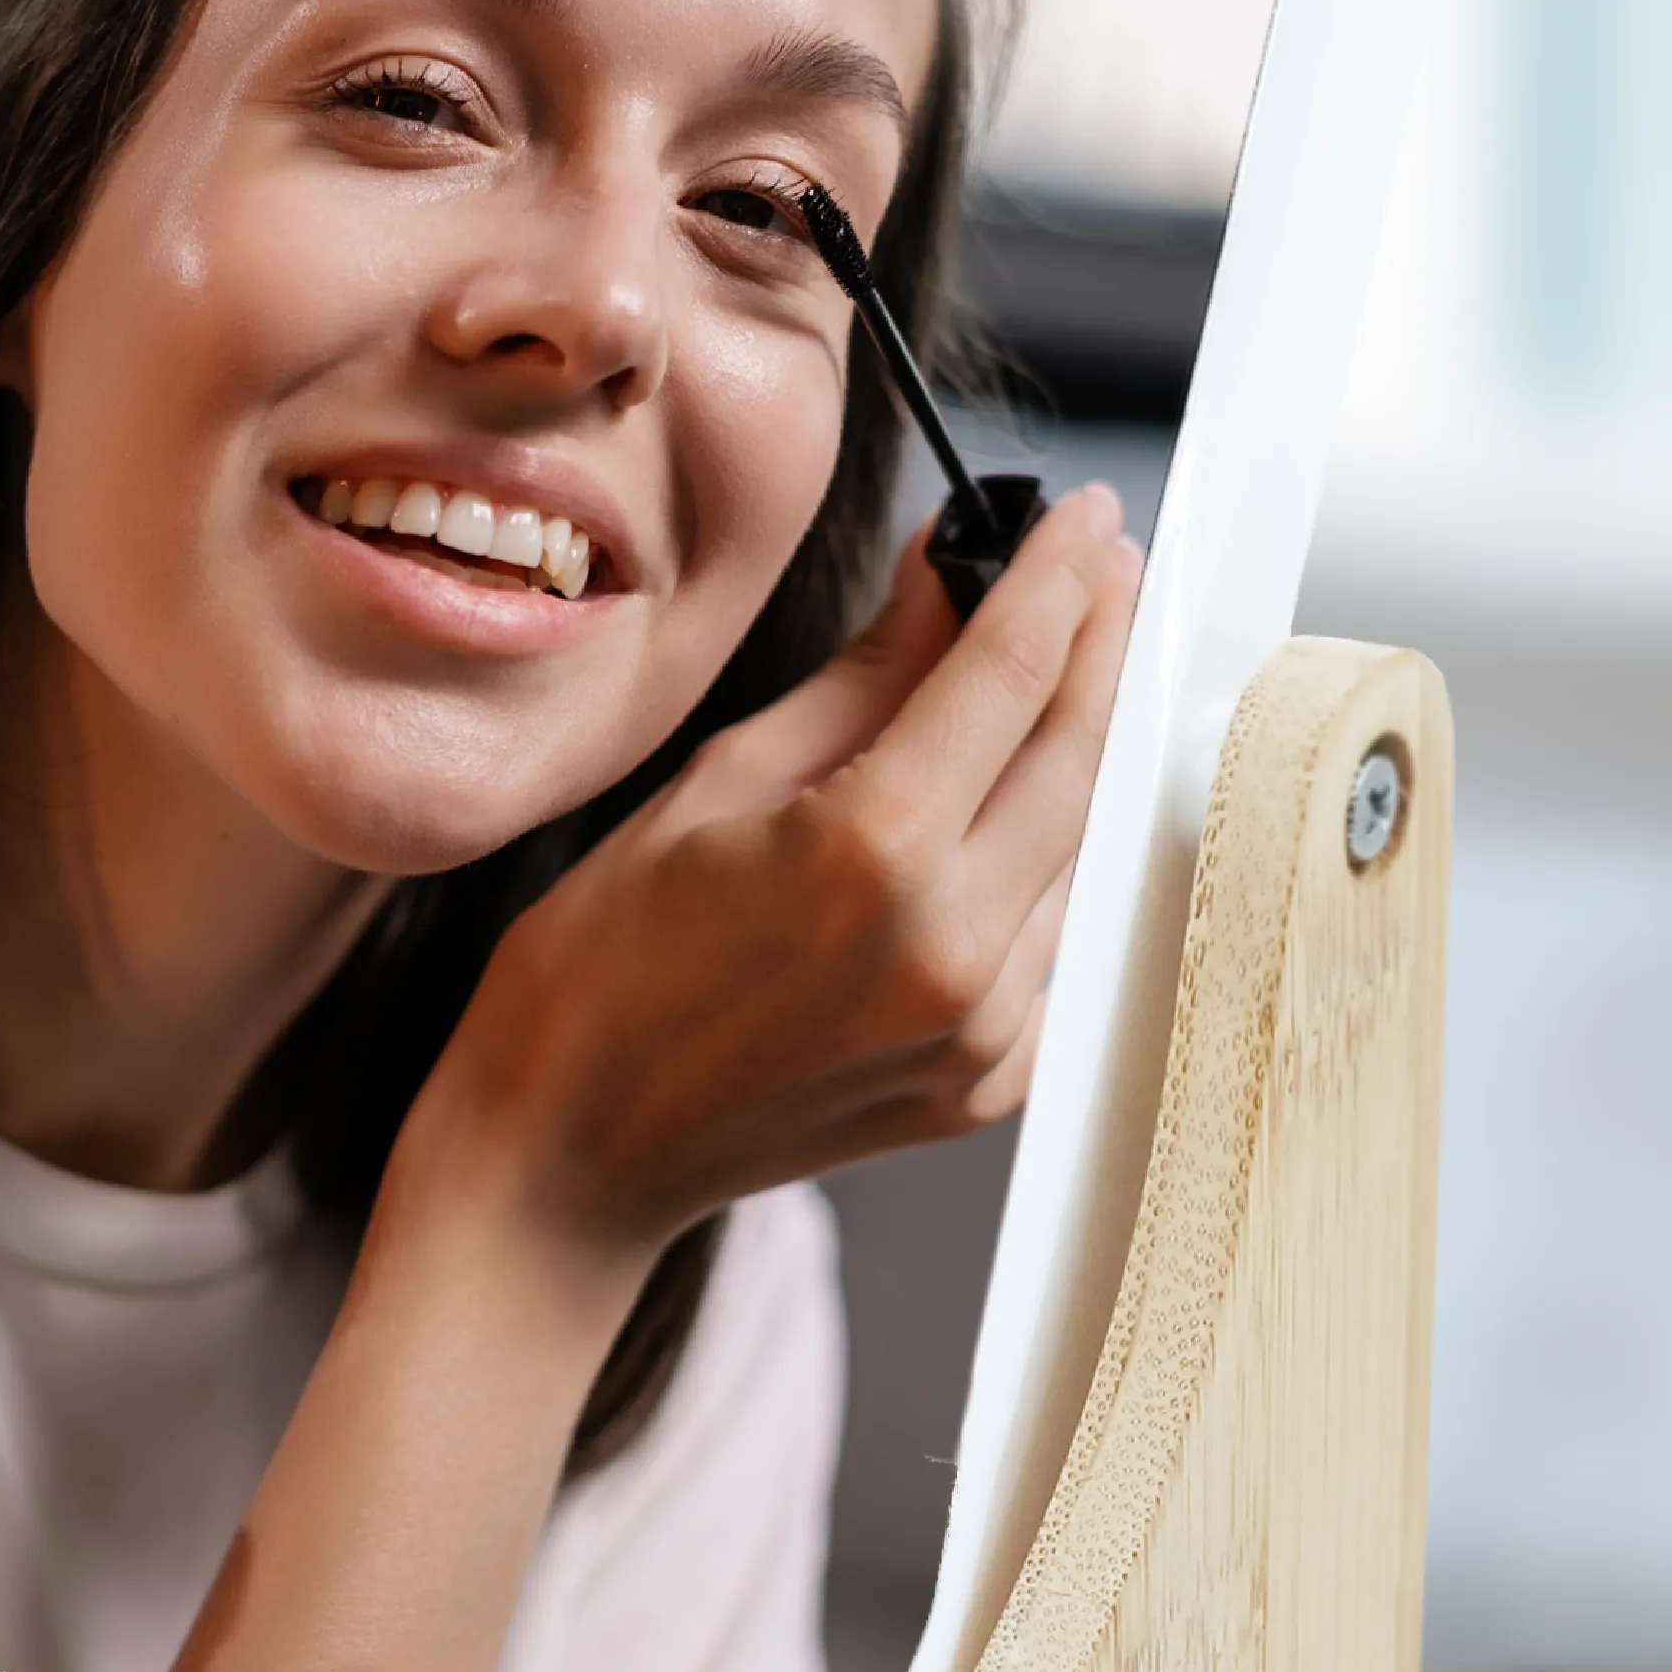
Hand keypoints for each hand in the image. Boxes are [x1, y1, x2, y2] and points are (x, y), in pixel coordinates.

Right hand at [410, 479, 1140, 1275]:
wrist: (574, 1155)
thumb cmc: (602, 971)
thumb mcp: (714, 784)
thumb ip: (860, 680)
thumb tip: (944, 577)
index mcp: (872, 856)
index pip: (1012, 674)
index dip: (1058, 578)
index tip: (1086, 516)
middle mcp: (953, 948)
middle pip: (1073, 755)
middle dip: (1093, 645)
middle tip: (1098, 567)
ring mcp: (983, 1029)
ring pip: (1068, 848)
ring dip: (1059, 756)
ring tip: (1027, 684)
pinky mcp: (989, 1082)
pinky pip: (1043, 939)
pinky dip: (1026, 867)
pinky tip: (972, 828)